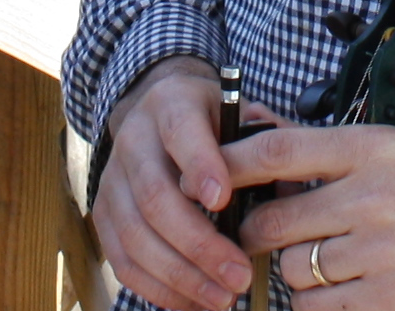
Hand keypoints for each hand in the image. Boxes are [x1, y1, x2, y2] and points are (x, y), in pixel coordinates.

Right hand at [91, 56, 254, 310]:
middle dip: (199, 243)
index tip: (223, 200)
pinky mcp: (103, 214)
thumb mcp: (237, 112)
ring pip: (135, 235)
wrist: (158, 114)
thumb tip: (290, 182)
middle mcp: (133, 139)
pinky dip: (157, 289)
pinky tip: (194, 302)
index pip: (180, 131)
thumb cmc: (210, 121)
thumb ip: (264, 140)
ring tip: (223, 298)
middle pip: (155, 196)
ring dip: (180, 276)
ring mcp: (112, 179)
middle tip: (240, 275)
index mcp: (171, 104)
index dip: (199, 166)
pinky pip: (122, 260)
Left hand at [228, 127, 394, 310]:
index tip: (206, 176)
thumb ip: (327, 152)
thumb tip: (254, 144)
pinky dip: (322, 304)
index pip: (279, 151)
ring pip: (294, 272)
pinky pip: (323, 310)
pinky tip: (345, 288)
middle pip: (274, 223)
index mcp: (374, 149)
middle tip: (266, 235)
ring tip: (326, 262)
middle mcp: (377, 199)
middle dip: (260, 233)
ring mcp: (386, 256)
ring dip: (296, 272)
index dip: (231, 165)